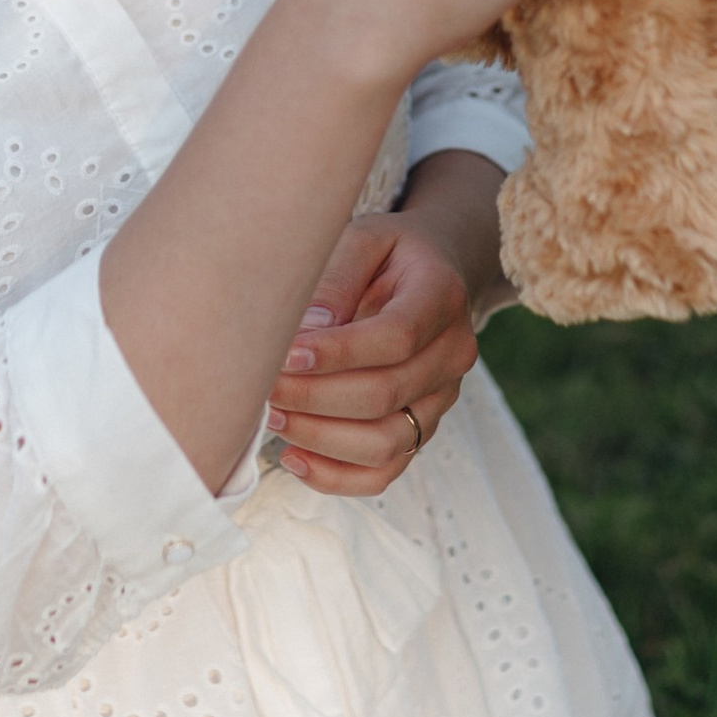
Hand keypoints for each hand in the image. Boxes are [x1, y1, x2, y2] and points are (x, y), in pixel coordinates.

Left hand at [266, 216, 477, 494]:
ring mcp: (441, 397)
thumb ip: (337, 279)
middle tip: (263, 386)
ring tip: (273, 417)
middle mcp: (453, 353)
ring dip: (321, 437)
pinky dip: (337, 476)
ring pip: (387, 442)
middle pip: (386, 393)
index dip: (339, 354)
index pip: (396, 337)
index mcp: (442, 296)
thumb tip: (307, 334)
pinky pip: (385, 471)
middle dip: (315, 396)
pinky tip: (293, 457)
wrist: (431, 272)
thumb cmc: (385, 255)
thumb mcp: (362, 240)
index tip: (287, 355)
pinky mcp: (423, 428)